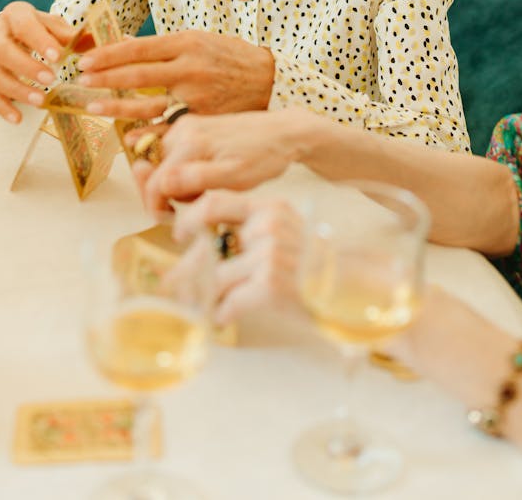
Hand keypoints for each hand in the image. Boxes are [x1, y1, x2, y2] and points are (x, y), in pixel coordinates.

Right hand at [0, 1, 75, 122]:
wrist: (10, 32)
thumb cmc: (37, 28)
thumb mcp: (52, 25)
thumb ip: (68, 34)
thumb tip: (92, 41)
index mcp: (15, 16)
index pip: (24, 26)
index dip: (39, 41)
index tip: (57, 57)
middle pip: (4, 52)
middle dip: (26, 67)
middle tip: (50, 79)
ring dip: (18, 91)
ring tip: (41, 101)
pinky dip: (3, 108)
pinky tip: (18, 119)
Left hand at [76, 30, 274, 119]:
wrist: (269, 81)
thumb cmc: (229, 57)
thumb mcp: (198, 40)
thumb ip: (163, 46)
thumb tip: (123, 44)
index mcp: (187, 43)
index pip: (138, 48)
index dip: (108, 55)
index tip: (85, 60)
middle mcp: (190, 69)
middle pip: (138, 75)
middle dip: (105, 79)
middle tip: (81, 81)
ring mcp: (196, 96)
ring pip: (148, 105)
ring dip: (116, 108)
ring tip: (92, 108)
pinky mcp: (202, 119)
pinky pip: (167, 128)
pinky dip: (145, 132)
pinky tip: (126, 134)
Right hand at [132, 108, 300, 212]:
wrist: (284, 133)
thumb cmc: (264, 157)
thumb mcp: (235, 176)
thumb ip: (196, 180)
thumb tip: (163, 186)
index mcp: (189, 142)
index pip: (155, 182)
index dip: (156, 206)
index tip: (170, 220)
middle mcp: (182, 129)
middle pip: (156, 171)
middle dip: (167, 193)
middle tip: (194, 203)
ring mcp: (187, 125)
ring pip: (164, 163)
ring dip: (175, 182)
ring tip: (205, 190)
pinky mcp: (195, 125)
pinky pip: (176, 153)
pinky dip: (183, 169)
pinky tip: (205, 176)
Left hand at [173, 190, 303, 324]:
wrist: (350, 285)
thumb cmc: (311, 261)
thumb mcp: (283, 229)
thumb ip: (249, 228)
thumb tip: (201, 243)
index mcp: (268, 207)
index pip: (214, 201)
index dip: (189, 218)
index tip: (179, 234)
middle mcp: (267, 226)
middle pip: (208, 245)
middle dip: (185, 270)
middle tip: (171, 285)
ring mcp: (269, 255)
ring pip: (215, 277)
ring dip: (201, 297)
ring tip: (195, 307)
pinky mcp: (271, 286)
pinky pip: (230, 302)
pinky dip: (222, 313)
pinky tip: (219, 319)